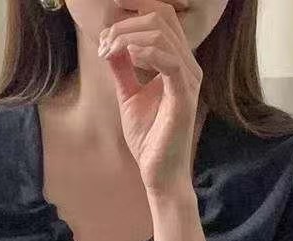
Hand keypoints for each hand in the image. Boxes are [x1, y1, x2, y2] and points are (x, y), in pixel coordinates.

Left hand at [98, 0, 202, 196]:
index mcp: (178, 62)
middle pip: (162, 18)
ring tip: (109, 50)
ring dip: (129, 37)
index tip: (107, 23)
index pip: (163, 18)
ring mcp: (189, 79)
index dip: (135, 11)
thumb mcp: (129, 96)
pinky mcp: (184, 95)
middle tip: (103, 42)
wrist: (159, 173)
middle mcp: (188, 66)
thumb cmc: (149, 138)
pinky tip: (128, 55)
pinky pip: (169, 60)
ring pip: (162, 34)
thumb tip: (109, 43)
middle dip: (126, 24)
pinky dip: (145, 52)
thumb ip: (122, 69)